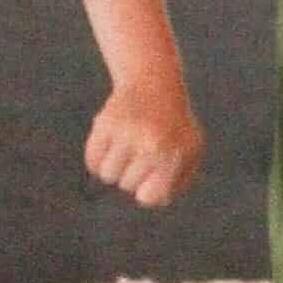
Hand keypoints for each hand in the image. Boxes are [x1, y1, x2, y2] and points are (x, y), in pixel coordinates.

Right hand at [86, 84, 204, 206]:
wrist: (154, 83)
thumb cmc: (174, 126)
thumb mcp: (190, 152)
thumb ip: (179, 183)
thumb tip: (154, 200)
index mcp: (174, 155)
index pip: (149, 197)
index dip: (147, 190)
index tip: (151, 175)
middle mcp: (150, 145)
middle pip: (127, 185)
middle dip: (132, 173)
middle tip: (142, 150)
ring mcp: (126, 133)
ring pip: (107, 175)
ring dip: (114, 166)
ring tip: (127, 147)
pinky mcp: (105, 123)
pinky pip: (92, 160)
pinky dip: (97, 158)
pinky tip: (111, 142)